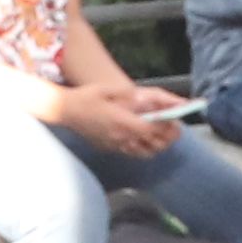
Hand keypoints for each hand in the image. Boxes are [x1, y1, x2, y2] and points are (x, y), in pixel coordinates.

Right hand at [68, 79, 185, 157]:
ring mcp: (114, 144)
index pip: (151, 129)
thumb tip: (147, 99)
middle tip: (176, 130)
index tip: (175, 121)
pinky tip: (148, 141)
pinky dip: (144, 149)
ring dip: (158, 146)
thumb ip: (129, 96)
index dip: (166, 127)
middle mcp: (119, 136)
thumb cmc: (86, 97)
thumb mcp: (108, 90)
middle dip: (167, 138)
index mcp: (121, 121)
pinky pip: (132, 152)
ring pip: (144, 152)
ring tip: (166, 136)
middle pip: (151, 144)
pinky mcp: (109, 148)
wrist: (65, 111)